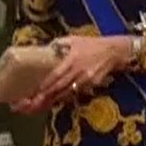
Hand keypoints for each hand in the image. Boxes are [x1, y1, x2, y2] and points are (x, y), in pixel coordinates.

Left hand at [11, 36, 133, 113]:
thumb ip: (59, 44)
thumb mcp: (74, 39)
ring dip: (53, 100)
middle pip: (59, 88)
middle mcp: (78, 71)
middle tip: (32, 104)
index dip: (45, 85)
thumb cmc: (92, 44)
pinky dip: (65, 97)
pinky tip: (56, 100)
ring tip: (40, 105)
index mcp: (72, 60)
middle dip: (45, 97)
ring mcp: (85, 80)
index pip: (55, 75)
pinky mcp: (92, 84)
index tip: (35, 91)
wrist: (114, 51)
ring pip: (67, 93)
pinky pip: (76, 92)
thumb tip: (47, 48)